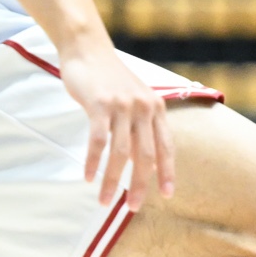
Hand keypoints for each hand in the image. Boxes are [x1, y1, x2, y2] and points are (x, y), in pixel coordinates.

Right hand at [60, 44, 174, 208]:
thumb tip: (144, 162)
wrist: (88, 49)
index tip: (167, 195)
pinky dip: (93, 161)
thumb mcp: (134, 98)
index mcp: (156, 108)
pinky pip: (98, 140)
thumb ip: (141, 126)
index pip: (166, 146)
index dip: (167, 172)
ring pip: (120, 152)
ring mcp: (122, 106)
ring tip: (103, 200)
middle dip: (140, 184)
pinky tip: (88, 177)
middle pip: (145, 155)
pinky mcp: (100, 104)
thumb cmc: (110, 79)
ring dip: (111, 180)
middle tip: (133, 207)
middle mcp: (143, 108)